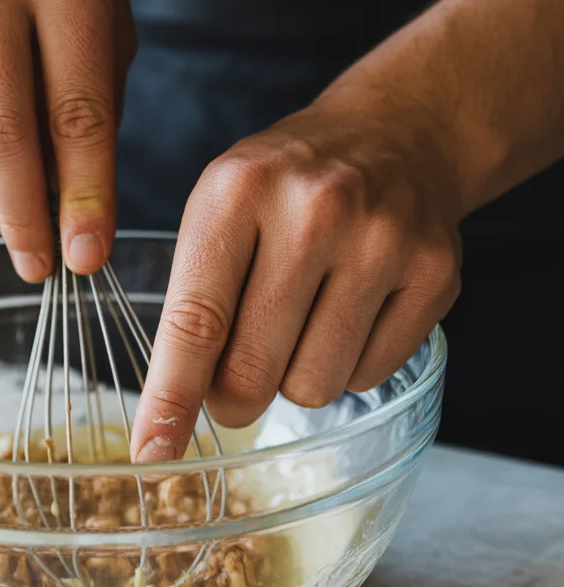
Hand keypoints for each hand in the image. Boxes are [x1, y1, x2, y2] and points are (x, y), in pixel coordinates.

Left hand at [129, 98, 462, 461]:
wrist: (396, 135)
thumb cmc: (287, 185)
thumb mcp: (220, 207)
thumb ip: (197, 298)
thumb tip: (180, 408)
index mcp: (238, 191)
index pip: (196, 319)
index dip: (171, 396)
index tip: (152, 451)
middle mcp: (313, 212)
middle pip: (254, 369)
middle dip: (234, 396)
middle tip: (237, 377)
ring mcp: (382, 242)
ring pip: (313, 387)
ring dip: (296, 377)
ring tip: (304, 319)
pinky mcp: (436, 274)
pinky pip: (367, 377)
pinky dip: (347, 364)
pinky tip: (350, 311)